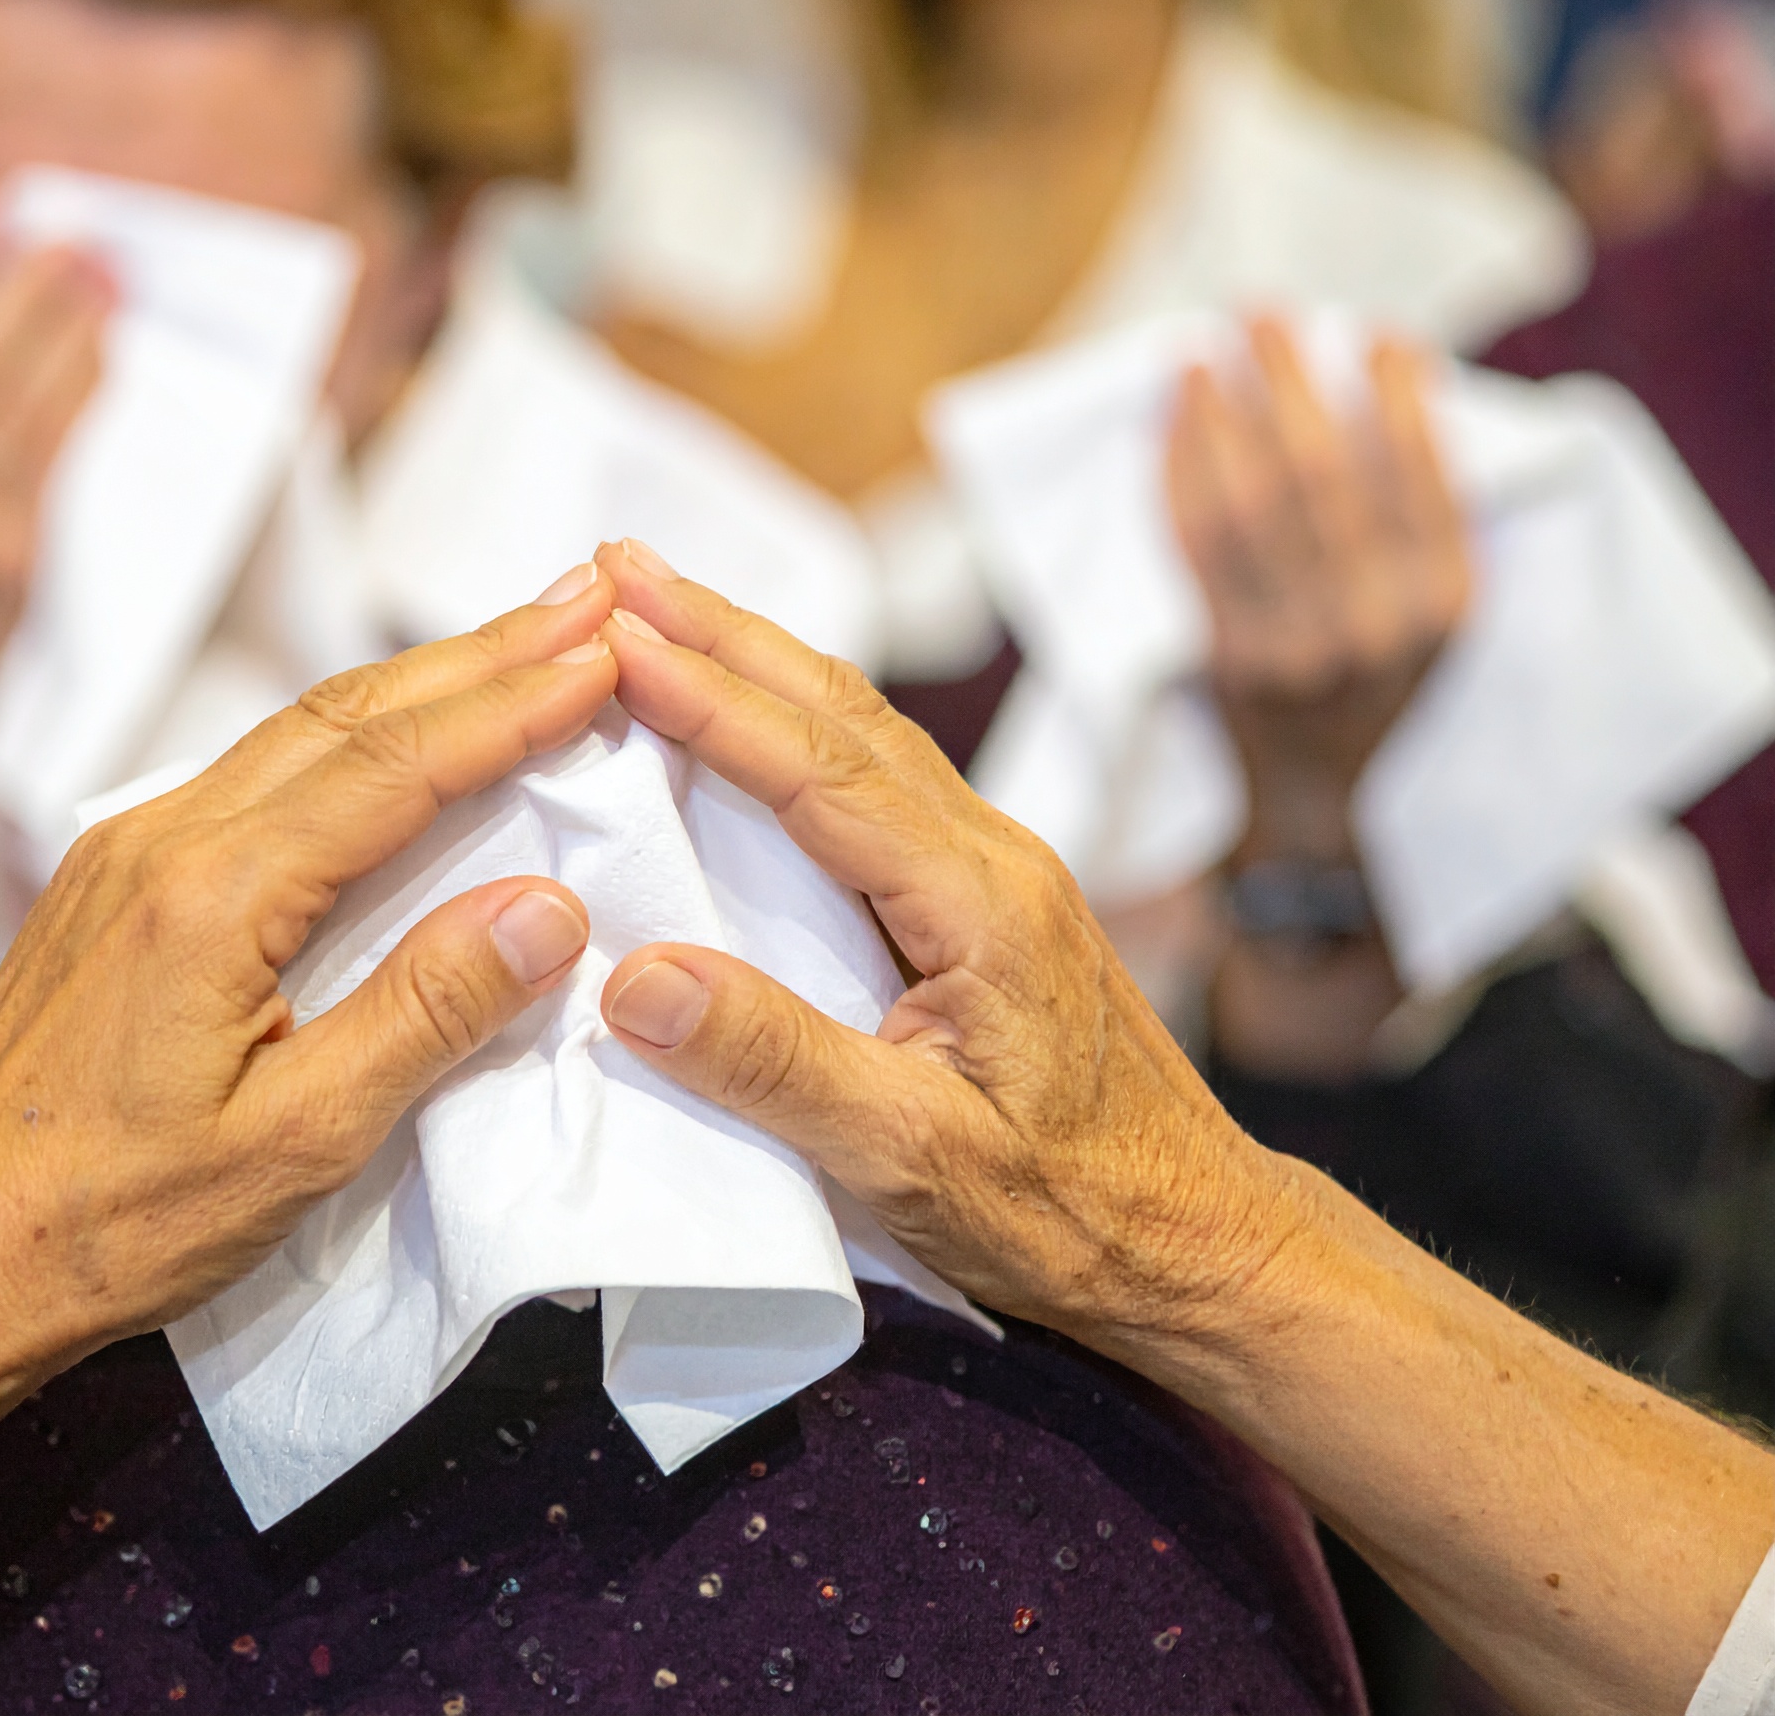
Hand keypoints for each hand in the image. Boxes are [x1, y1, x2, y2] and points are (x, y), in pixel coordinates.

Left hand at [0, 566, 621, 1424]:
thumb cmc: (111, 1223)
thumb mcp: (295, 1145)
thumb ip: (423, 1016)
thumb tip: (549, 909)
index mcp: (213, 895)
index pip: (395, 766)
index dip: (511, 707)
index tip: (606, 655)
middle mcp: (163, 840)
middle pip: (347, 712)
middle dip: (479, 653)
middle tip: (587, 600)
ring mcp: (126, 851)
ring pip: (296, 730)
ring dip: (417, 683)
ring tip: (518, 646)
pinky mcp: (111, 881)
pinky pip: (253, 772)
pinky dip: (351, 735)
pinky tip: (395, 739)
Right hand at [588, 543, 1308, 1358]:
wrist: (1197, 1243)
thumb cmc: (1069, 1213)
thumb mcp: (916, 1161)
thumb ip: (775, 1065)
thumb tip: (634, 977)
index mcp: (980, 900)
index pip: (821, 770)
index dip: (709, 697)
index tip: (611, 636)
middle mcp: (994, 857)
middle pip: (843, 712)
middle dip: (723, 631)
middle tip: (615, 566)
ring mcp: (995, 874)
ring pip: (863, 734)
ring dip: (758, 663)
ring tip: (661, 612)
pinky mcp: (986, 904)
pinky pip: (876, 782)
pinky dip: (793, 729)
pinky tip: (750, 725)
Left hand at [1167, 316, 1469, 860]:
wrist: (1315, 791)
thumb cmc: (1377, 669)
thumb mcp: (1433, 605)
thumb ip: (1420, 514)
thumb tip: (1379, 382)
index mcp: (1445, 600)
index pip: (1420, 472)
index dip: (1394, 394)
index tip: (1376, 332)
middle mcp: (1376, 623)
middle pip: (1323, 475)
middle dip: (1286, 381)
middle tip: (1259, 312)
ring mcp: (1296, 643)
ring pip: (1250, 504)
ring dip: (1218, 414)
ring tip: (1197, 351)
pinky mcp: (1227, 656)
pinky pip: (1195, 547)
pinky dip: (1178, 473)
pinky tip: (1170, 422)